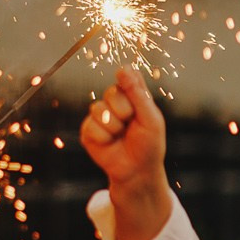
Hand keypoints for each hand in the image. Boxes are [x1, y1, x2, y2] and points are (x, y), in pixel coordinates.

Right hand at [80, 69, 167, 201]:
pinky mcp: (89, 130)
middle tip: (131, 123)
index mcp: (132, 96)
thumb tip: (123, 68)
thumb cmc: (149, 145)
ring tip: (120, 135)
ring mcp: (100, 116)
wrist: (138, 171)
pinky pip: (91, 126)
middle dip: (124, 110)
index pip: (126, 76)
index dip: (126, 80)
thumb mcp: (150, 118)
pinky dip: (104, 137)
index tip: (126, 80)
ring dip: (114, 126)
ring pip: (99, 109)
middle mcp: (114, 103)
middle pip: (111, 92)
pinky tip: (110, 143)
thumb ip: (138, 94)